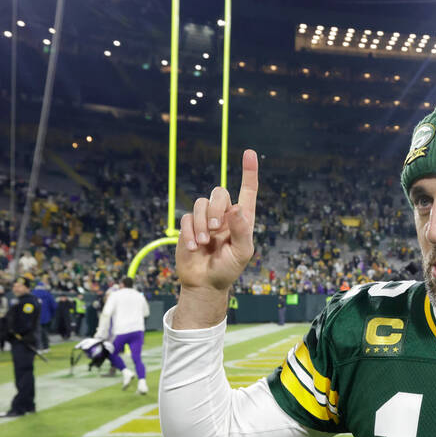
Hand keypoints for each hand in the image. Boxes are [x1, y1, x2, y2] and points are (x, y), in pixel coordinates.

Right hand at [172, 150, 258, 328]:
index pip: (247, 191)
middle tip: (216, 229)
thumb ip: (241, 230)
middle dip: (216, 209)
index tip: (249, 153)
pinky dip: (189, 233)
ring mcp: (205, 219)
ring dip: (201, 223)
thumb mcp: (242, 253)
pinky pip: (186, 218)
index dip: (249, 172)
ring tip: (203, 243)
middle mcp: (224, 215)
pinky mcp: (188, 226)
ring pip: (200, 203)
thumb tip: (237, 208)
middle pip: (219, 193)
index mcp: (242, 219)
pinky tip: (193, 248)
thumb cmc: (228, 269)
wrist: (204, 283)